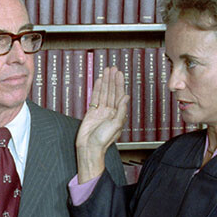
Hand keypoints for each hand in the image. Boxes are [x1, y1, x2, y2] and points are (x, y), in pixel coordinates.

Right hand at [76, 67, 128, 181]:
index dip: (119, 84)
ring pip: (103, 93)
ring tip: (106, 71)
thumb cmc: (103, 140)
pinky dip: (97, 89)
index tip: (119, 74)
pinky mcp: (91, 113)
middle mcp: (110, 112)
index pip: (119, 95)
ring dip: (105, 82)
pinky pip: (95, 98)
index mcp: (118, 114)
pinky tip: (98, 81)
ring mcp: (100, 112)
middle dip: (112, 80)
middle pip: (112, 92)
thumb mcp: (116, 124)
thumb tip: (126, 97)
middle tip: (112, 68)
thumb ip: (121, 110)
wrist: (89, 148)